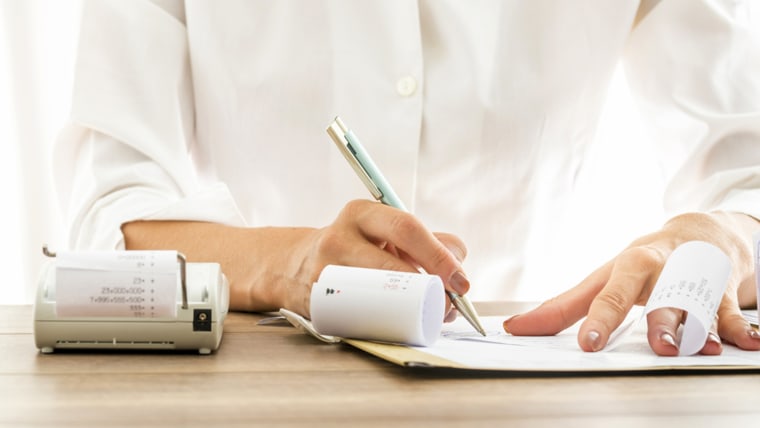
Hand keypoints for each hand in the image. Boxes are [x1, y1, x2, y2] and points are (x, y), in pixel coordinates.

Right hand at [281, 199, 468, 317]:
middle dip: (431, 288)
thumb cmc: (354, 248)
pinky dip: (388, 322)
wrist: (295, 265)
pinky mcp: (318, 301)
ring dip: (414, 308)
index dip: (439, 256)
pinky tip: (400, 324)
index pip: (407, 227)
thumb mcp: (381, 231)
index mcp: (362, 213)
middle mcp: (340, 236)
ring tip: (430, 314)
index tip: (461, 281)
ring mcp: (326, 270)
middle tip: (450, 305)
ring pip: (380, 292)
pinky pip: (362, 315)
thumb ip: (425, 240)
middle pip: (394, 263)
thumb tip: (459, 268)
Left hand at [503, 211, 759, 355]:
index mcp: (626, 267)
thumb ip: (563, 306)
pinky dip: (741, 326)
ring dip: (702, 325)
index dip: (598, 320)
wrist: (700, 232)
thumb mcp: (604, 277)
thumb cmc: (644, 262)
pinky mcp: (726, 288)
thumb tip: (516, 327)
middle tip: (659, 344)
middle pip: (660, 293)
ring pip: (699, 303)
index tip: (589, 345)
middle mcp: (662, 270)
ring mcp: (695, 278)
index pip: (608, 295)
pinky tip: (748, 342)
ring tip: (704, 346)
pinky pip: (734, 309)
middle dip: (660, 317)